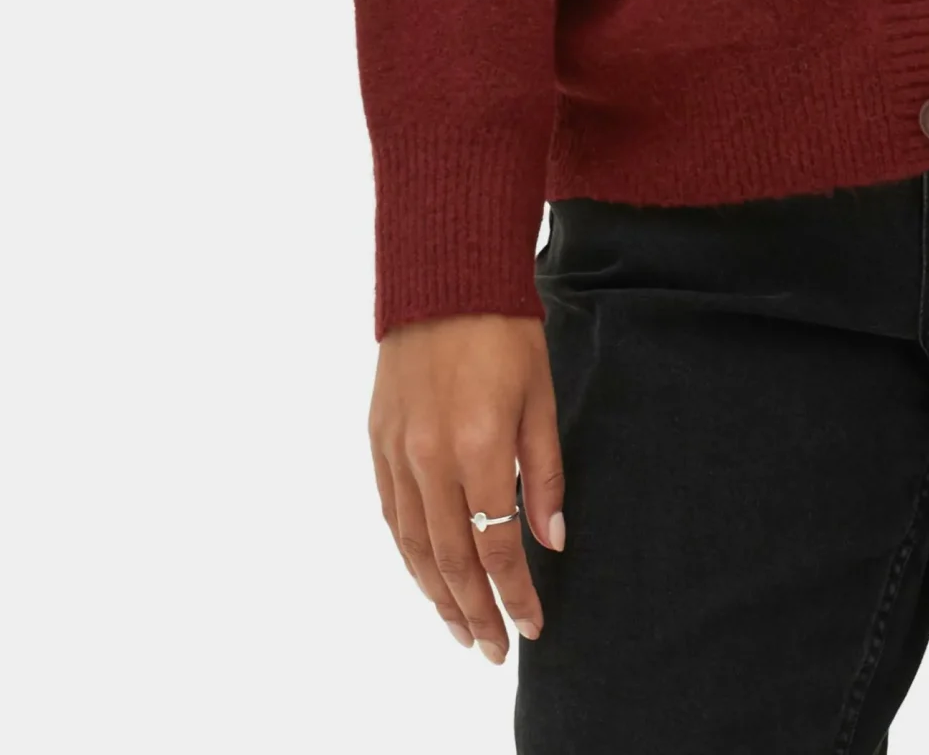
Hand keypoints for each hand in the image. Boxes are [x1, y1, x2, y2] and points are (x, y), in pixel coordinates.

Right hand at [368, 313, 564, 662]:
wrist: (446, 279)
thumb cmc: (505, 332)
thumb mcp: (541, 398)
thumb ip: (543, 473)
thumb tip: (551, 540)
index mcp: (478, 447)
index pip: (496, 544)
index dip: (514, 592)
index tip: (531, 626)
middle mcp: (430, 458)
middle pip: (450, 558)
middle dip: (474, 610)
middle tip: (493, 650)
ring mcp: (397, 452)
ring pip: (414, 546)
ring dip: (437, 595)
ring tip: (459, 629)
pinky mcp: (377, 441)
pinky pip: (392, 515)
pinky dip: (410, 554)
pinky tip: (426, 576)